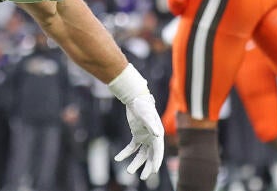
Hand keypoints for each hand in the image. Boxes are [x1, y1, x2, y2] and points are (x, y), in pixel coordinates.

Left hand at [107, 65, 163, 179]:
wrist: (134, 98)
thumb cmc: (143, 106)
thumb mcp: (147, 115)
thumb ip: (152, 125)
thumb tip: (158, 134)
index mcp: (158, 135)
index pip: (158, 151)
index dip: (157, 161)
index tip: (153, 171)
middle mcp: (153, 138)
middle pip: (151, 156)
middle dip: (147, 167)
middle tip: (143, 177)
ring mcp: (145, 137)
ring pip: (141, 154)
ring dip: (136, 163)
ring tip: (129, 171)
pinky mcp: (136, 135)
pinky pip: (131, 147)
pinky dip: (125, 153)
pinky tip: (118, 158)